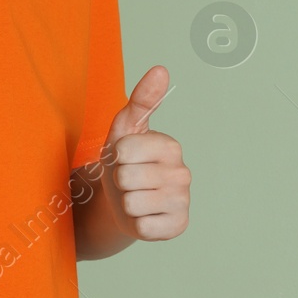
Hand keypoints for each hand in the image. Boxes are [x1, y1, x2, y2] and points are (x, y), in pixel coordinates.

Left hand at [98, 65, 189, 240]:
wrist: (123, 202)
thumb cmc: (124, 162)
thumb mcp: (124, 129)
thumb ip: (141, 100)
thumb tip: (161, 69)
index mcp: (170, 146)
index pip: (124, 151)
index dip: (114, 157)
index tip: (123, 159)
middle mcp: (182, 173)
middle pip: (126, 178)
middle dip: (119, 182)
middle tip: (127, 182)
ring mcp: (182, 201)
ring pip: (132, 204)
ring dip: (125, 204)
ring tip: (134, 198)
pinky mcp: (178, 226)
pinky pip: (144, 228)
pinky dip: (136, 225)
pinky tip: (144, 216)